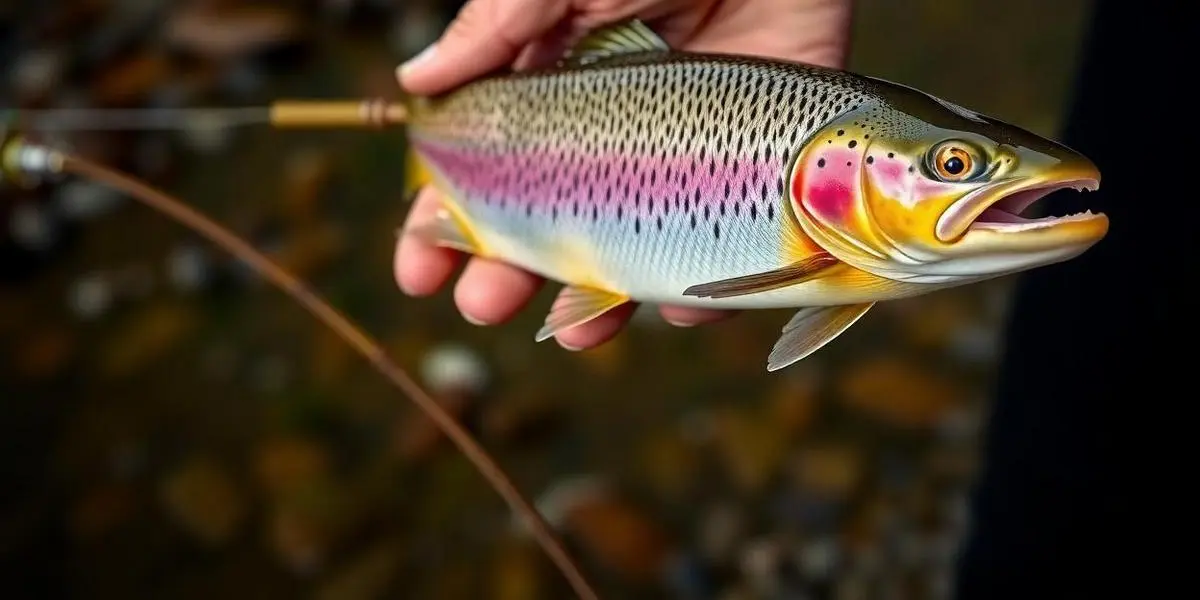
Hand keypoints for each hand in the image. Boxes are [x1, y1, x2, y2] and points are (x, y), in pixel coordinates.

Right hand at [394, 0, 854, 349]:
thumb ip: (497, 27)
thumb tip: (414, 83)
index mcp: (554, 93)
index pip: (486, 172)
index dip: (447, 223)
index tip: (419, 269)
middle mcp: (608, 140)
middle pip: (548, 227)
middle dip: (508, 275)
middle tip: (482, 306)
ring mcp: (677, 163)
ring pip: (629, 252)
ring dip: (597, 303)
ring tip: (573, 333)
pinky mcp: (750, 175)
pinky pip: (725, 251)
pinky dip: (706, 289)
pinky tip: (679, 305)